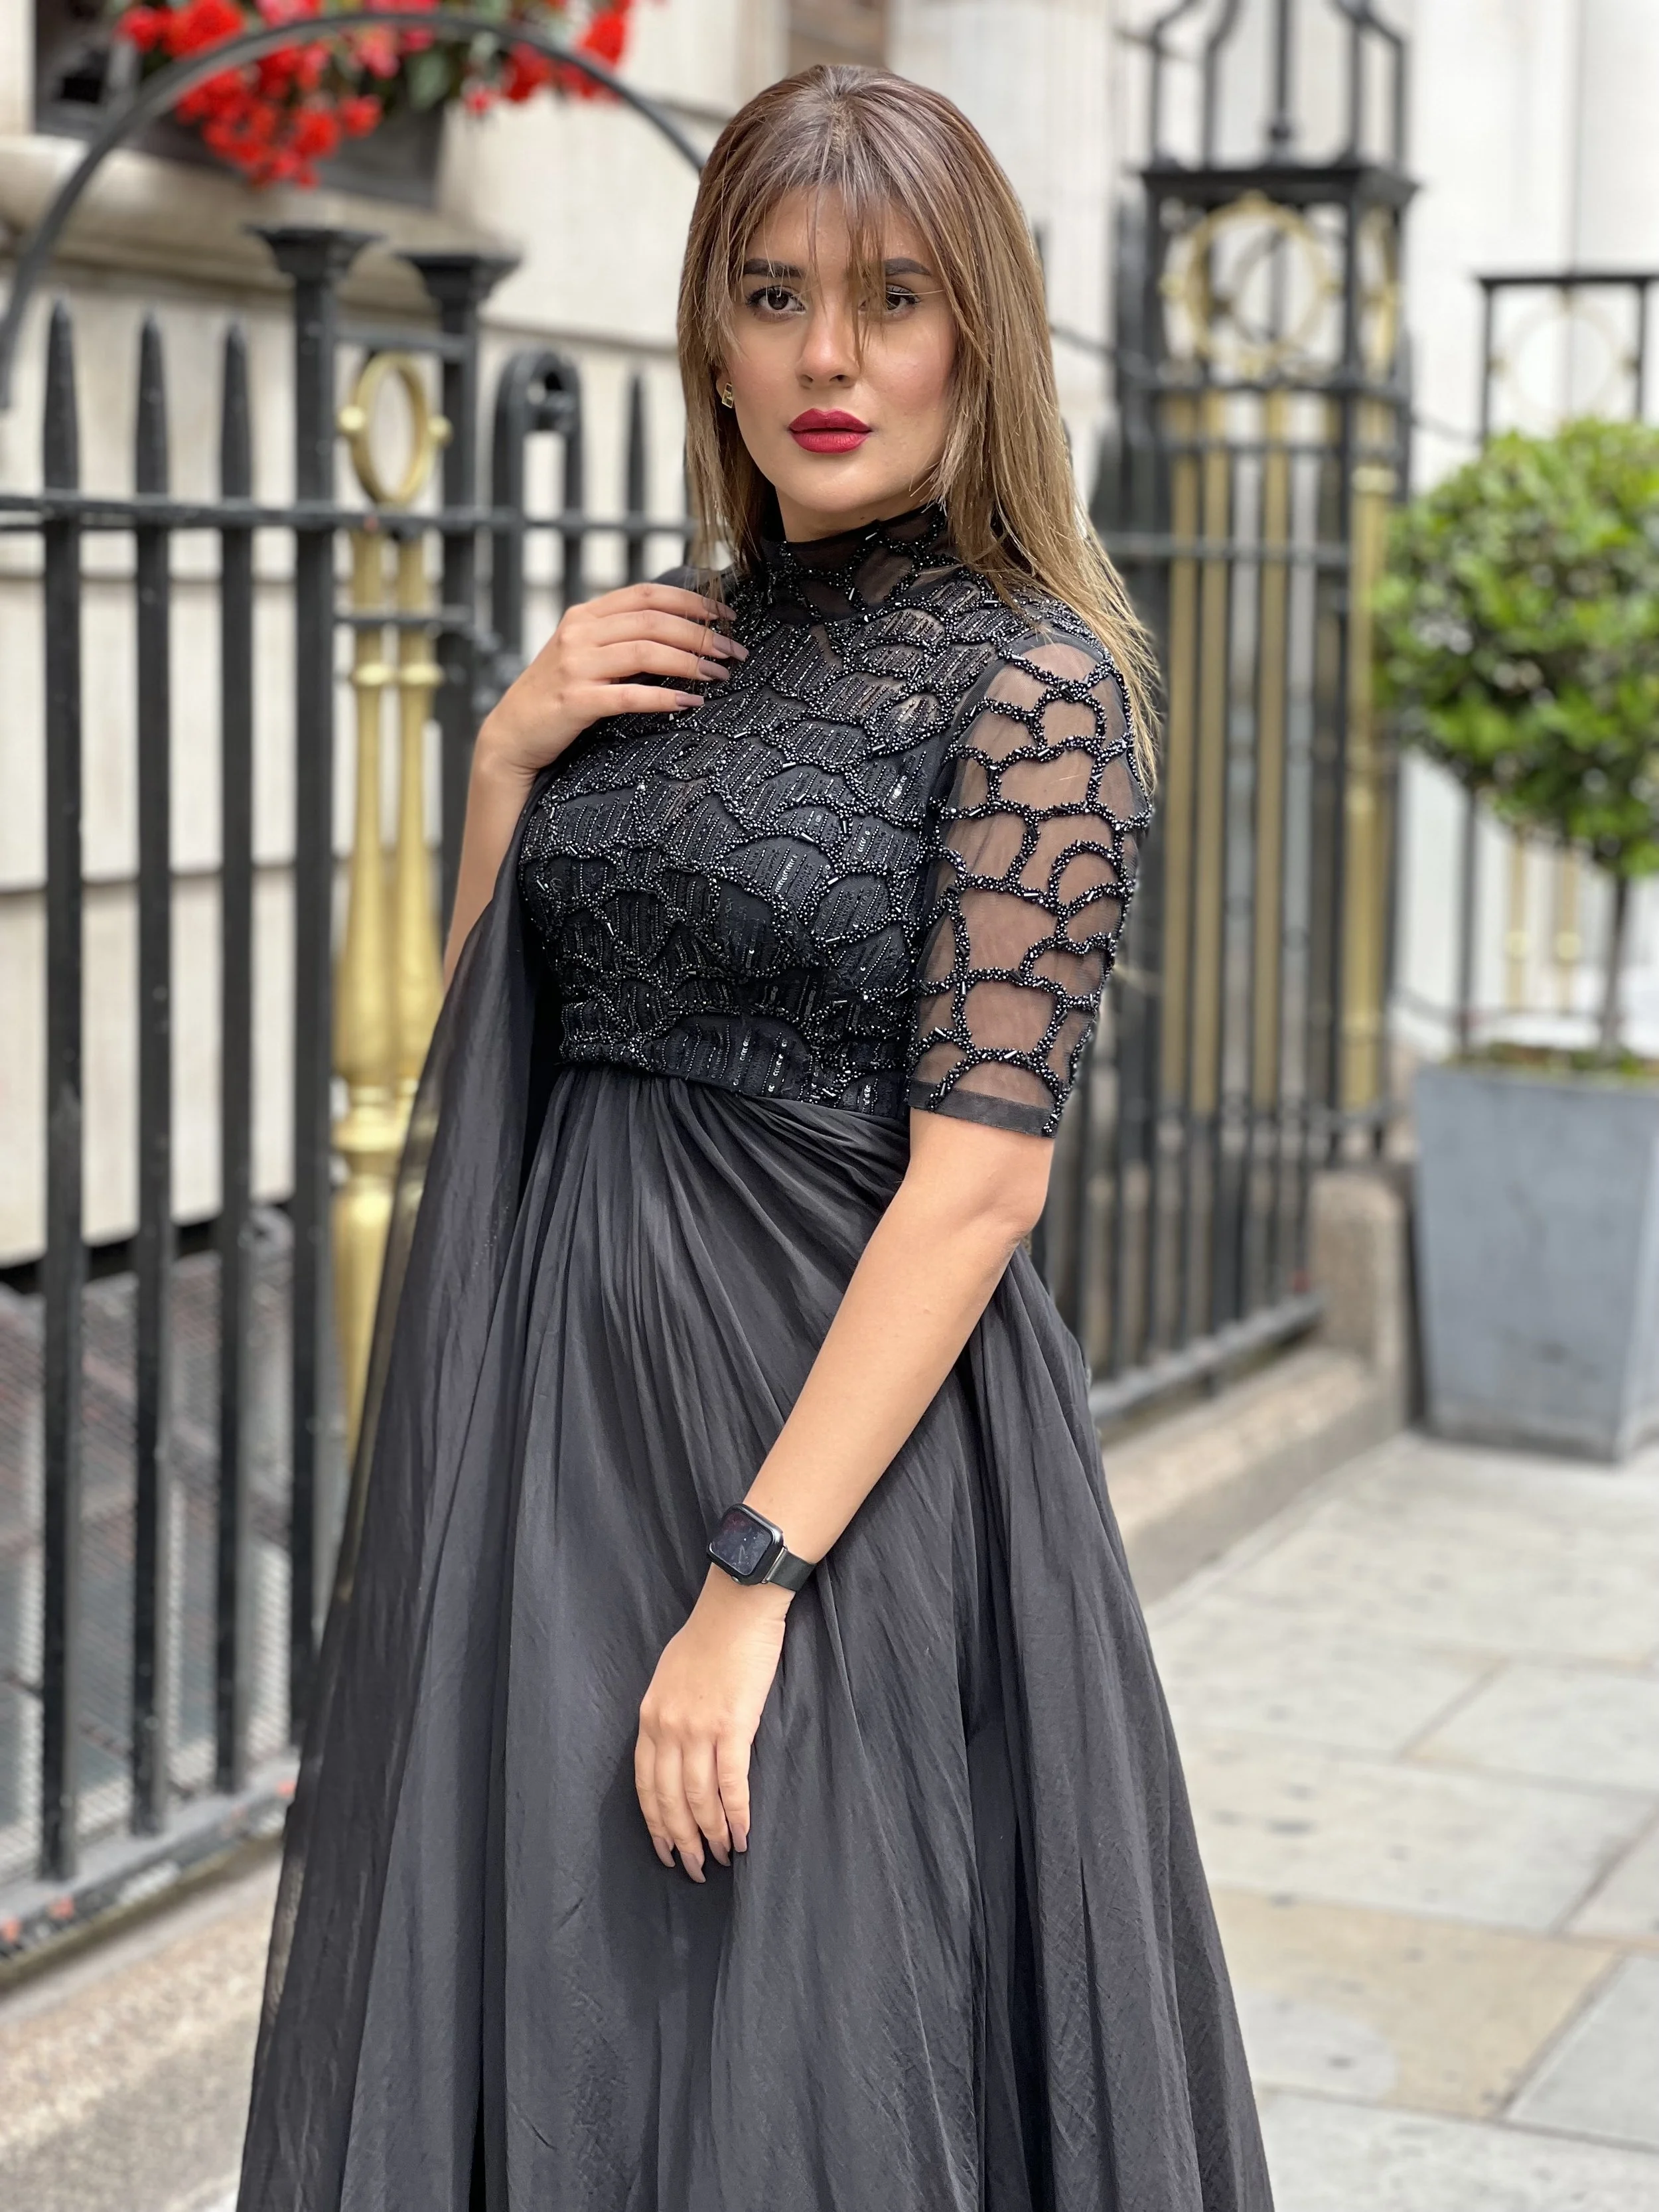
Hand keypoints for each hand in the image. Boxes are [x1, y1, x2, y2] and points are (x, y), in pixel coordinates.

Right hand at [478, 580, 745, 780]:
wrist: (512, 733)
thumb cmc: (557, 695)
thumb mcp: (584, 653)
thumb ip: (620, 637)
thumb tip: (679, 632)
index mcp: (585, 615)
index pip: (648, 594)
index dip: (692, 601)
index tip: (725, 616)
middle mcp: (579, 633)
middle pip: (654, 621)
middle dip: (701, 633)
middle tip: (733, 651)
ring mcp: (575, 667)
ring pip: (646, 652)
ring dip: (691, 662)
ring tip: (719, 675)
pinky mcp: (575, 702)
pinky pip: (630, 696)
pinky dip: (666, 698)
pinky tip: (691, 703)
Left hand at [635, 1568, 791, 1879]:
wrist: (739, 1605)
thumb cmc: (709, 1636)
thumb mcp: (670, 1676)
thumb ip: (667, 1714)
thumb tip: (673, 1748)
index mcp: (650, 1717)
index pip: (644, 1785)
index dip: (655, 1824)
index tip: (665, 1851)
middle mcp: (668, 1728)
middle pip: (669, 1800)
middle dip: (681, 1841)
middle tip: (695, 1869)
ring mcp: (699, 1729)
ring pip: (699, 1798)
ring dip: (711, 1835)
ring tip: (722, 1858)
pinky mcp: (733, 1726)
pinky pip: (731, 1783)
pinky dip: (736, 1815)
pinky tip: (743, 1836)